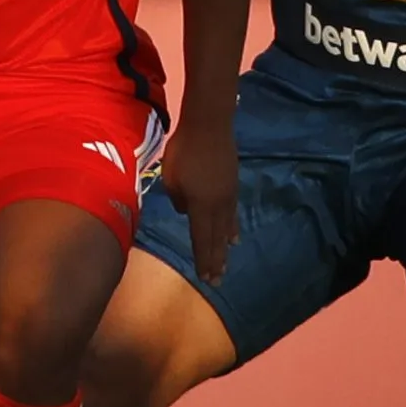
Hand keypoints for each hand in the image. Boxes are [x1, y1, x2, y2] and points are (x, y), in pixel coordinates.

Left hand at [160, 111, 238, 282]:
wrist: (209, 126)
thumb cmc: (183, 151)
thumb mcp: (170, 179)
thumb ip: (177, 200)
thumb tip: (186, 211)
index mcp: (200, 207)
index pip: (201, 240)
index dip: (203, 260)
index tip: (206, 278)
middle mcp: (218, 207)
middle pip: (216, 239)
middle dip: (216, 260)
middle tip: (217, 280)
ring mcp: (228, 196)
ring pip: (226, 228)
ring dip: (224, 247)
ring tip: (225, 263)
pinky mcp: (232, 186)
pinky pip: (232, 214)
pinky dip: (232, 228)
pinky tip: (234, 235)